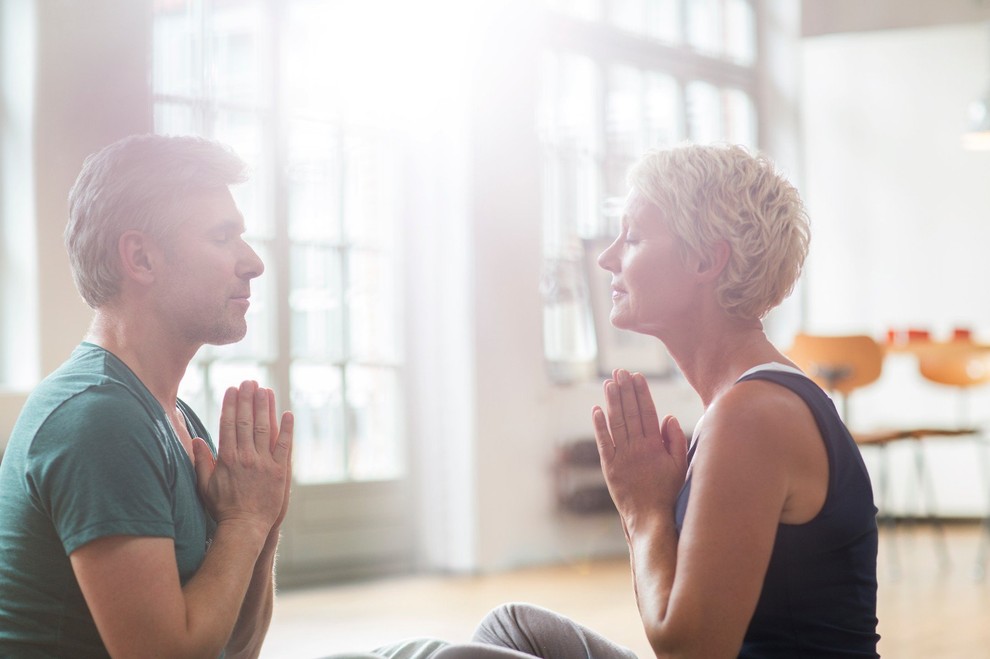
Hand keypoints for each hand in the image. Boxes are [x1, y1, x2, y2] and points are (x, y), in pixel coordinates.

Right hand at [192, 381, 292, 539]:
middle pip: (247, 421)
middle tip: (249, 381)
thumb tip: (196, 440)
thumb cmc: (223, 508)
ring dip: (265, 407)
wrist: (245, 527)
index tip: (232, 389)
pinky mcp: (280, 471)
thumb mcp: (205, 485)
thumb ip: (201, 461)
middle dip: (247, 399)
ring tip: (265, 390)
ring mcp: (264, 463)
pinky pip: (285, 445)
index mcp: (227, 458)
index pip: (228, 424)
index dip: (230, 404)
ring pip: (265, 428)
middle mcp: (246, 456)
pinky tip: (288, 413)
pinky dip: (287, 429)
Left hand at [592, 369, 687, 534]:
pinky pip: (603, 442)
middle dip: (624, 390)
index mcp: (655, 446)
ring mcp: (621, 457)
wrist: (649, 518)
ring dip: (612, 402)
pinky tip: (597, 410)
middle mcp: (637, 448)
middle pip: (630, 413)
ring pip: (616, 423)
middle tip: (619, 372)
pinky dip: (599, 425)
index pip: (647, 412)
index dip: (641, 392)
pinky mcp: (609, 467)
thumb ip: (675, 440)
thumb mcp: (680, 465)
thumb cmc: (667, 492)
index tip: (637, 376)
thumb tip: (668, 416)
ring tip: (609, 383)